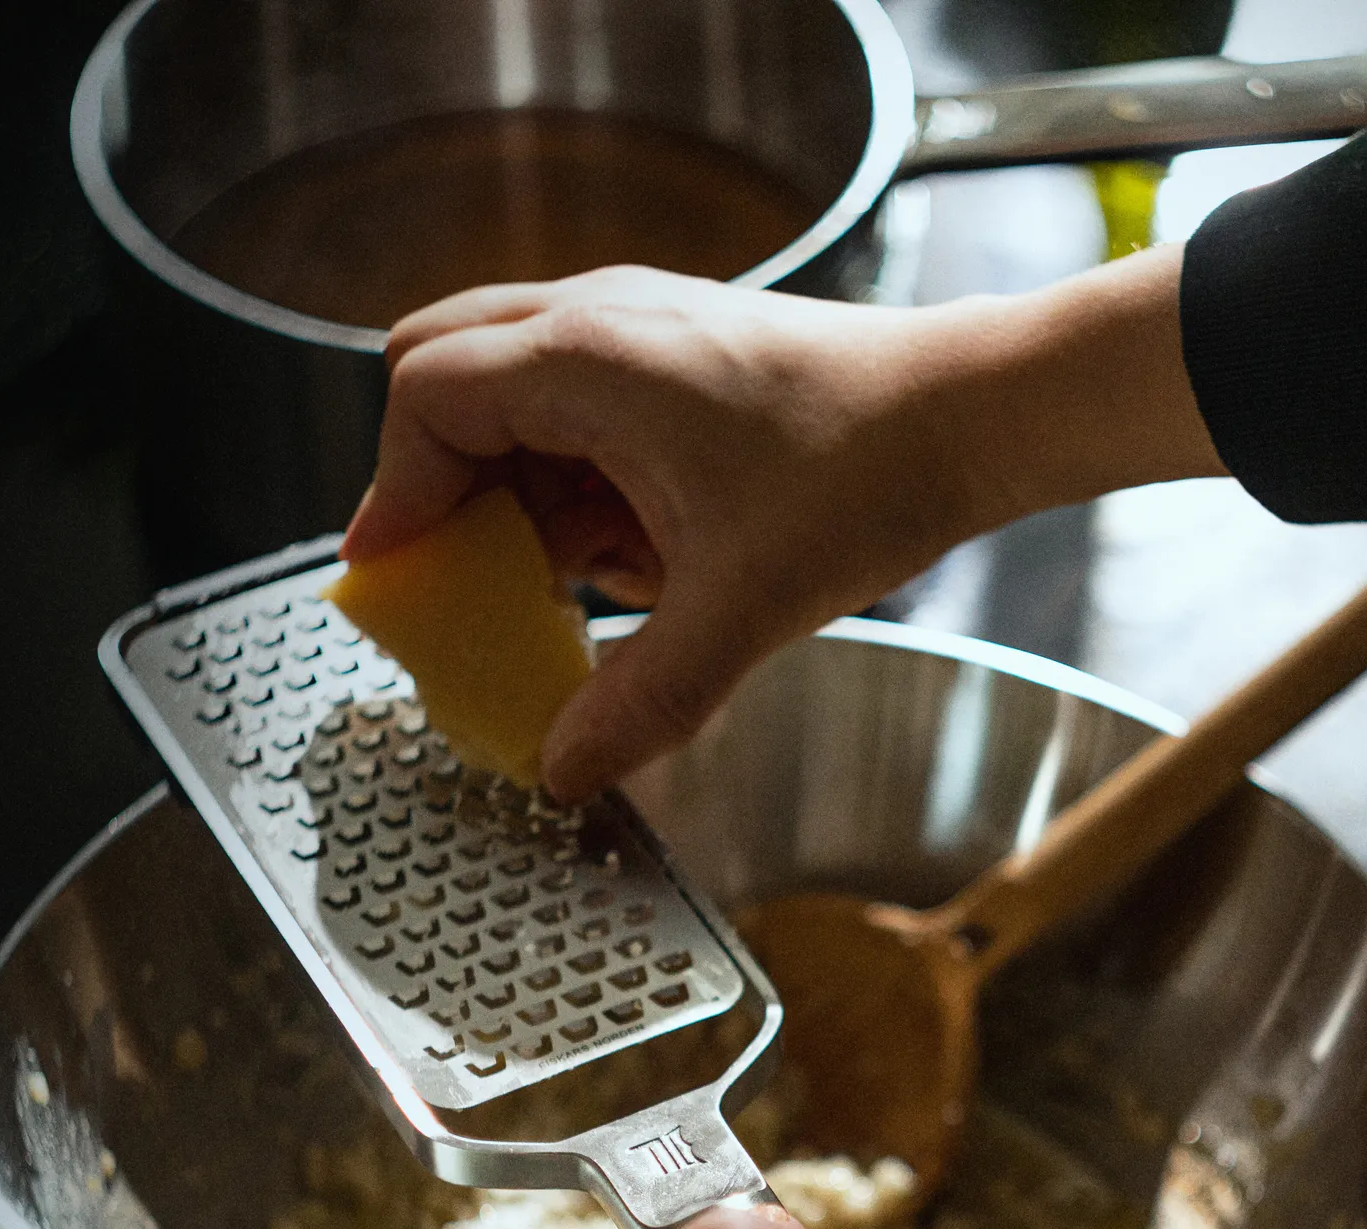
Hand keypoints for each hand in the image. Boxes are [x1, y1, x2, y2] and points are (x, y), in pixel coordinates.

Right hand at [342, 249, 1222, 800]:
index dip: (395, 494)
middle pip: (446, 376)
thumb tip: (564, 771)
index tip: (395, 578)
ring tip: (571, 583)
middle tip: (461, 579)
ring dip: (518, 492)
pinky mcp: (678, 359)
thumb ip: (640, 699)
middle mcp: (599, 320)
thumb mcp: (739, 610)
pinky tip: (635, 555)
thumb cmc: (866, 473)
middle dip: (441, 484)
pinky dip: (579, 485)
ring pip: (513, 398)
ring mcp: (641, 331)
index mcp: (586, 358)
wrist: (971, 415)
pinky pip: (582, 415)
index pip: (424, 401)